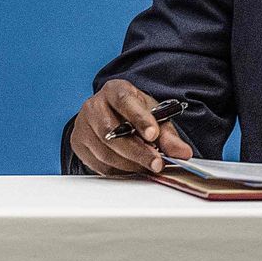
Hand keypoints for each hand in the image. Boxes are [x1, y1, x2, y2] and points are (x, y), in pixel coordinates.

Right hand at [70, 79, 194, 176]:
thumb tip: (183, 153)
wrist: (110, 115)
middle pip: (112, 132)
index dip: (139, 118)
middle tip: (157, 163)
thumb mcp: (154, 116)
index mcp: (114, 90)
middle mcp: (94, 105)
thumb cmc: (133, 113)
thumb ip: (168, 135)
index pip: (124, 101)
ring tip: (147, 167)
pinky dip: (118, 170)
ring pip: (105, 151)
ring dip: (129, 163)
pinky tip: (131, 168)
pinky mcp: (78, 143)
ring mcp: (82, 125)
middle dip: (137, 151)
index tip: (153, 135)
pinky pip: (98, 163)